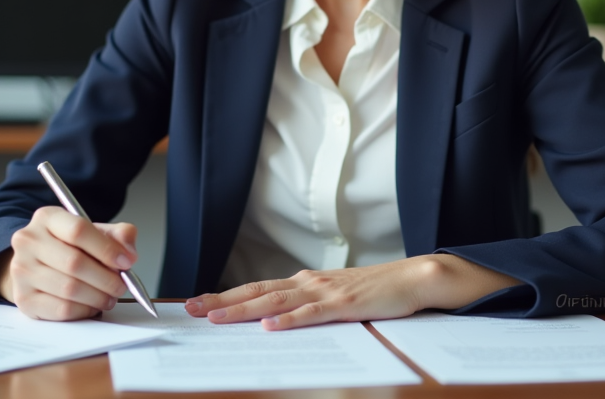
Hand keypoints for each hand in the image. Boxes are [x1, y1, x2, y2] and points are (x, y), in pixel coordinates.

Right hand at [0, 206, 139, 320]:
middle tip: (121, 285)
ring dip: (98, 296)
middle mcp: (28, 242)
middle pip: (75, 262)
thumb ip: (117, 235)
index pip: (78, 230)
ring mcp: (21, 271)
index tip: (126, 261)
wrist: (36, 265)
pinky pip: (61, 309)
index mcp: (47, 217)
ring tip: (109, 296)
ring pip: (69, 289)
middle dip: (106, 278)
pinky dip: (84, 310)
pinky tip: (92, 305)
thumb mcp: (94, 232)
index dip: (107, 249)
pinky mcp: (23, 299)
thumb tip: (129, 251)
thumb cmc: (68, 247)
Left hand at [184, 254, 520, 330]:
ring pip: (276, 301)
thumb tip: (276, 320)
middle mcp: (309, 282)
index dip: (226, 296)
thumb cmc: (376, 291)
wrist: (414, 277)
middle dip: (221, 301)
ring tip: (216, 318)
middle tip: (190, 309)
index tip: (197, 303)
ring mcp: (326, 292)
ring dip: (244, 310)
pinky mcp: (345, 304)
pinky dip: (290, 319)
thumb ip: (308, 306)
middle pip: (257, 292)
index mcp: (305, 282)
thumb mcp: (335, 299)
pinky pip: (312, 313)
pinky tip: (271, 325)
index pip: (257, 289)